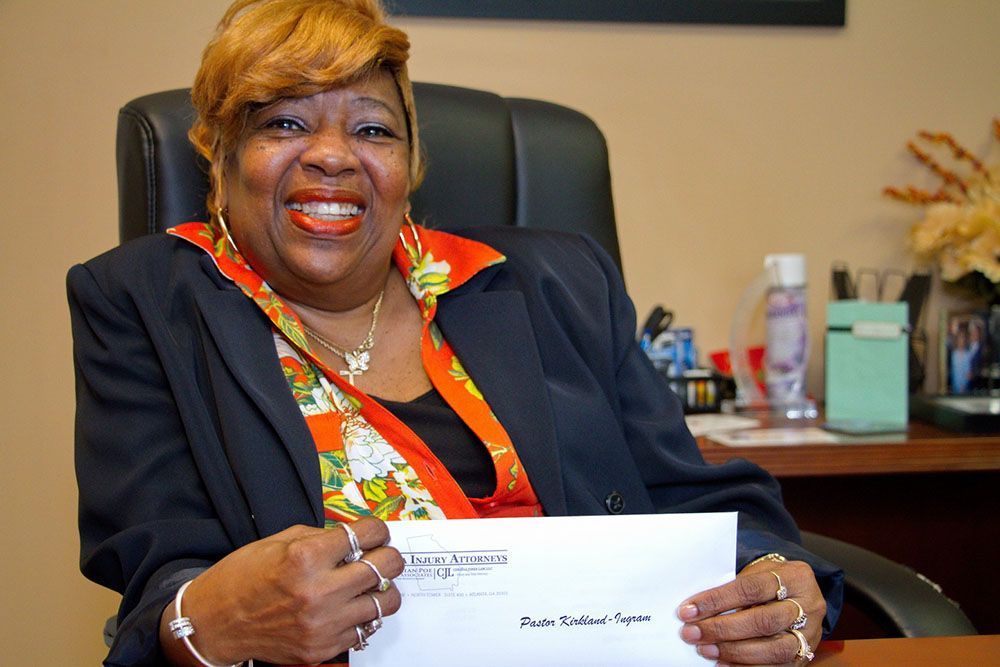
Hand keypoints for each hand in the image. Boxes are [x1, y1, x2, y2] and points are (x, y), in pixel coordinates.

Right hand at [159, 518, 403, 664]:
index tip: (375, 532)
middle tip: (381, 555)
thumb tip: (354, 536)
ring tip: (370, 585)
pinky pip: (365, 630)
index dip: (377, 529)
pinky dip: (363, 616)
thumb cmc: (241, 578)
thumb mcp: (278, 542)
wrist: (214, 623)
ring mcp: (323, 624)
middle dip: (388, 555)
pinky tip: (350, 607)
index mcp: (307, 557)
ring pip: (385, 603)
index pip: (368, 534)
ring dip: (382, 589)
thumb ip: (321, 537)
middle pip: (385, 566)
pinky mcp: (322, 648)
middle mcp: (319, 591)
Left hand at [677, 558, 824, 665]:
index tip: (689, 610)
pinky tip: (723, 664)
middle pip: (762, 621)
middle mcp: (807, 606)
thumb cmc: (771, 582)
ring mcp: (809, 634)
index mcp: (794, 577)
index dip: (717, 600)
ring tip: (705, 649)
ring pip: (772, 648)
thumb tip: (696, 609)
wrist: (800, 595)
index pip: (751, 588)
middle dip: (722, 629)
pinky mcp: (805, 656)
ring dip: (733, 651)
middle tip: (692, 633)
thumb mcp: (758, 573)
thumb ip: (733, 587)